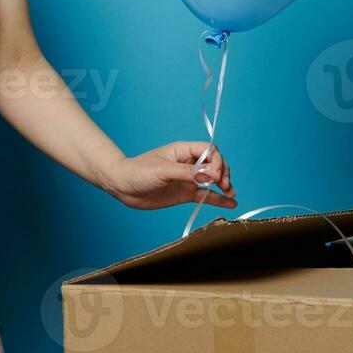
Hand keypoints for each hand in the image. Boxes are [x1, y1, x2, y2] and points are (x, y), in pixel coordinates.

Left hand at [98, 141, 235, 211]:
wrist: (122, 186)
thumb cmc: (137, 171)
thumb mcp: (162, 170)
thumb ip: (186, 173)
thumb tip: (209, 175)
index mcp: (182, 151)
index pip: (208, 150)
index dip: (216, 161)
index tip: (214, 175)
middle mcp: (188, 163)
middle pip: (215, 163)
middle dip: (223, 172)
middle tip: (223, 184)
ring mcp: (188, 179)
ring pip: (213, 179)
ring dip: (224, 184)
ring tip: (230, 193)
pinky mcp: (185, 193)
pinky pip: (206, 195)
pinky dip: (218, 199)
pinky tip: (231, 202)